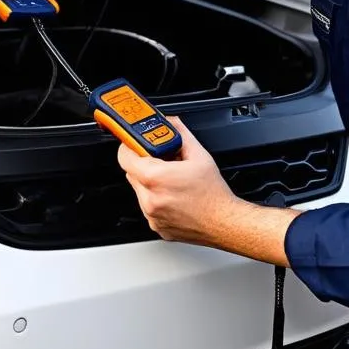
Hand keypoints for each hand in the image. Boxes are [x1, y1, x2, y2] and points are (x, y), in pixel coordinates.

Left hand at [118, 118, 298, 264]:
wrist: (224, 221)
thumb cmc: (214, 193)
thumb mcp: (200, 155)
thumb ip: (181, 134)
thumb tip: (172, 123)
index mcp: (156, 178)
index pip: (124, 156)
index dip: (130, 146)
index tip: (136, 144)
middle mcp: (149, 198)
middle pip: (132, 173)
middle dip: (144, 165)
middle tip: (163, 162)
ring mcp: (151, 215)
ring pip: (139, 191)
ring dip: (150, 184)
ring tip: (172, 181)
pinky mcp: (156, 226)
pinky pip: (148, 207)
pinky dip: (157, 200)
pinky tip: (175, 197)